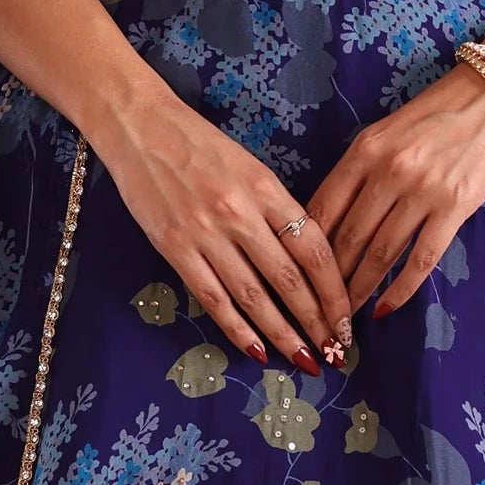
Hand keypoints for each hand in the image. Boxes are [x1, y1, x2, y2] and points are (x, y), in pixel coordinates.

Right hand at [93, 73, 351, 370]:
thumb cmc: (198, 143)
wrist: (138, 125)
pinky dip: (237, 328)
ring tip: (304, 359)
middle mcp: (240, 213)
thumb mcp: (249, 166)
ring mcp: (206, 234)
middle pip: (289, 279)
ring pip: (254, 297)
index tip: (346, 318)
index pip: (313, 249)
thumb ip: (275, 209)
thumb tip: (304, 260)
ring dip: (282, 334)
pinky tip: (256, 350)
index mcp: (266, 189)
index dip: (334, 290)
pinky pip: (213, 298)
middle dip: (317, 321)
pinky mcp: (175, 248)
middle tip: (334, 352)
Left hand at [308, 67, 484, 321]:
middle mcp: (388, 171)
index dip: (305, 248)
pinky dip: (401, 289)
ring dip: (360, 290)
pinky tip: (386, 308)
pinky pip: (422, 258)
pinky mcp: (455, 207)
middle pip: (347, 237)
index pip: (323, 208)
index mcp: (364, 150)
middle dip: (328, 280)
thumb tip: (331, 219)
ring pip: (380, 253)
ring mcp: (422, 191)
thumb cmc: (439, 113)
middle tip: (317, 308)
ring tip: (346, 317)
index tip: (296, 275)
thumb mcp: (386, 131)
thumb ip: (359, 170)